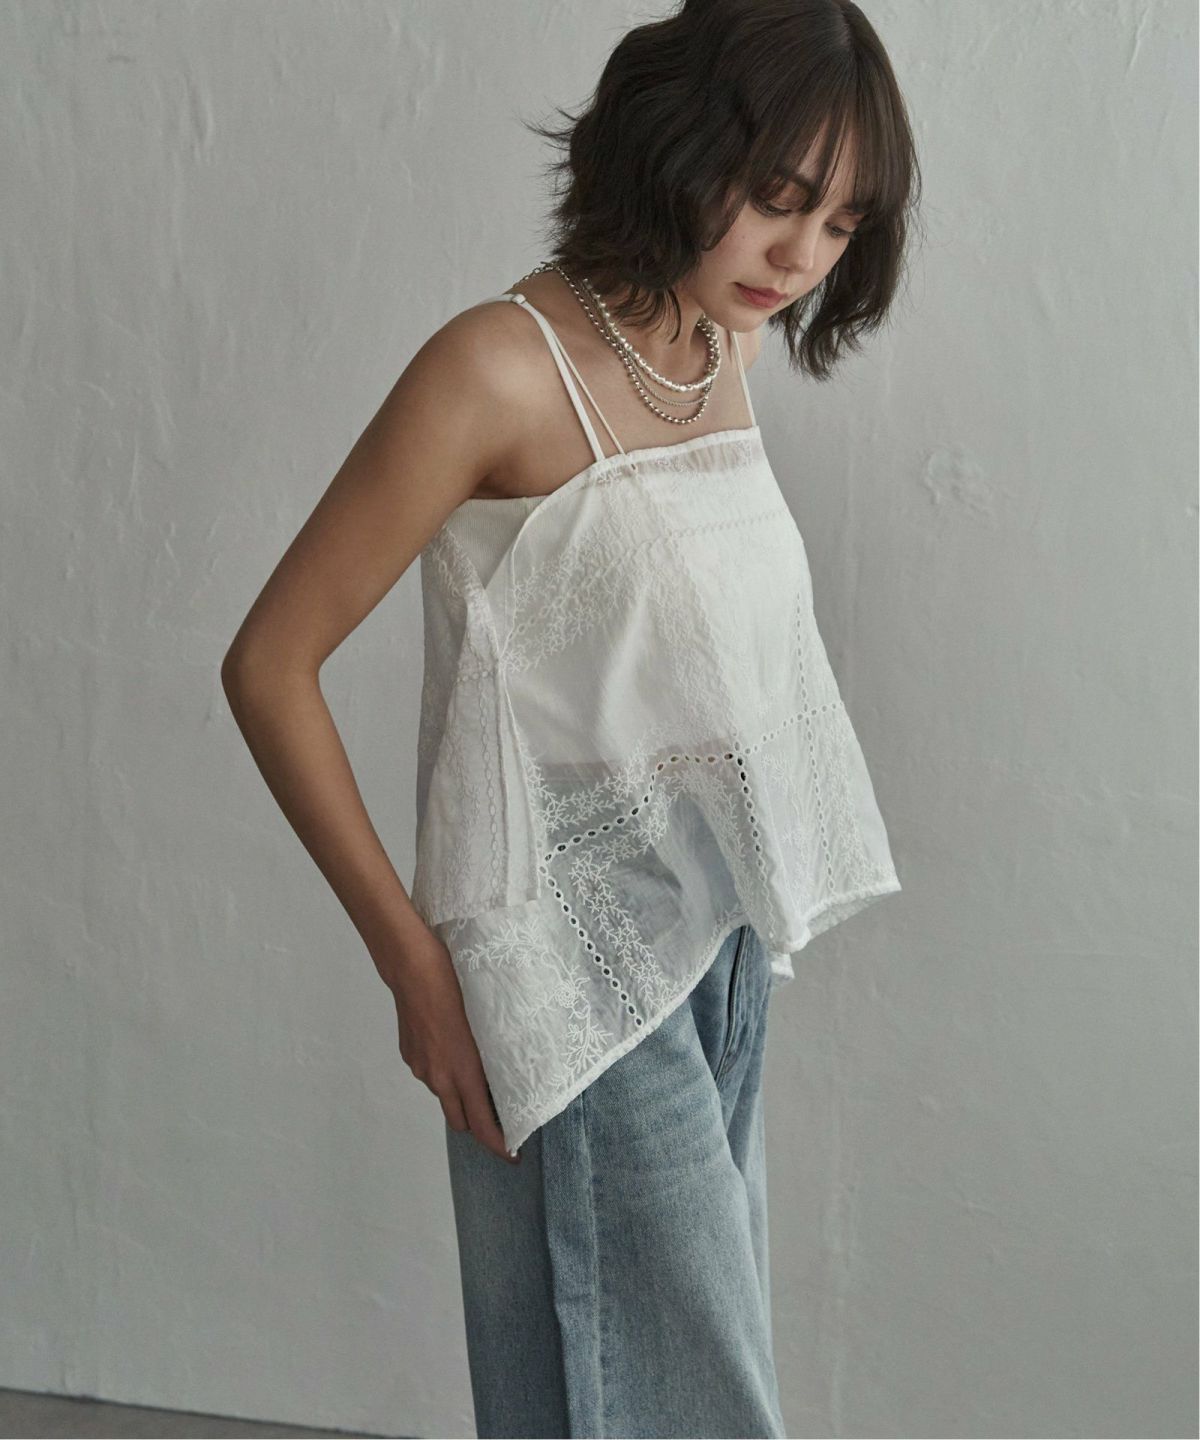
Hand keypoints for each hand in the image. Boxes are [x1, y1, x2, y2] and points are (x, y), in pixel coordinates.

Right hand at [376, 927, 519, 1165]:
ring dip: (460, 1095)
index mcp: (463, 1072)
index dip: (499, 1145)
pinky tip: (452, 1049)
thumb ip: (493, 1056)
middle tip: (500, 1119)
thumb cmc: (456, 986)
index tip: (513, 1156)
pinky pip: (430, 1074)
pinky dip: (444, 1072)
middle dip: (479, 1126)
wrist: (413, 969)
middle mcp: (439, 1077)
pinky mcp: (410, 1055)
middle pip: (460, 1121)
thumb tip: (505, 1074)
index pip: (482, 1124)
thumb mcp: (486, 1022)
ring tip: (476, 1075)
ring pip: (445, 1095)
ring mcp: (421, 1068)